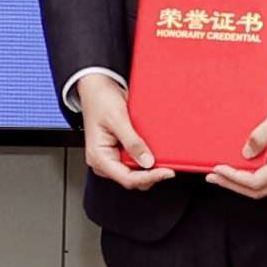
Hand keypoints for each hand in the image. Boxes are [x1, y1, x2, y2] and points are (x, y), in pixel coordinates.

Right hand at [68, 73, 166, 189]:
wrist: (96, 88)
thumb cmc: (100, 100)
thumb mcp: (117, 119)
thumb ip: (132, 142)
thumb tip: (147, 162)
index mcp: (98, 157)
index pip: (127, 178)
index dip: (150, 177)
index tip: (167, 172)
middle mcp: (104, 161)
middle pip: (133, 179)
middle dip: (151, 174)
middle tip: (170, 166)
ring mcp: (111, 157)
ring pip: (135, 172)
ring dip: (150, 167)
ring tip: (164, 158)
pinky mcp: (119, 152)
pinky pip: (135, 161)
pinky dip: (147, 159)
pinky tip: (157, 152)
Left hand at [212, 76, 266, 199]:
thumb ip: (262, 135)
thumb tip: (245, 154)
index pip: (257, 182)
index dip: (234, 178)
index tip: (217, 169)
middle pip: (260, 191)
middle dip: (234, 185)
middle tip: (212, 176)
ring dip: (244, 182)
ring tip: (224, 172)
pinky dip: (257, 176)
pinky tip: (245, 166)